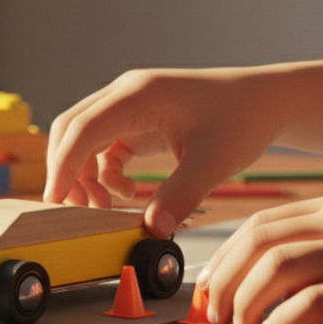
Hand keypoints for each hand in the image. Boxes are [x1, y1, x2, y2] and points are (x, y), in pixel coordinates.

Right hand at [44, 68, 282, 236]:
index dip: (64, 165)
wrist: (267, 101)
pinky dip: (105, 174)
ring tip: (105, 207)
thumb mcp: (214, 162)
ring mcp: (127, 106)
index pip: (83, 128)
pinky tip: (128, 193)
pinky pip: (102, 148)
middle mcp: (125, 94)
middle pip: (71, 130)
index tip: (55, 199)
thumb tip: (152, 229)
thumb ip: (180, 196)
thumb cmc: (244, 119)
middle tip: (77, 210)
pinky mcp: (134, 121)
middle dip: (67, 171)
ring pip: (83, 141)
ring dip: (86, 176)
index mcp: (139, 94)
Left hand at [197, 192, 322, 323]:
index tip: (207, 283)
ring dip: (246, 298)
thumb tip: (249, 285)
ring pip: (278, 265)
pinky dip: (283, 319)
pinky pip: (314, 300)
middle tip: (213, 311)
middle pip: (260, 242)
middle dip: (225, 279)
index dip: (224, 255)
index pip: (259, 224)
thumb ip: (310, 253)